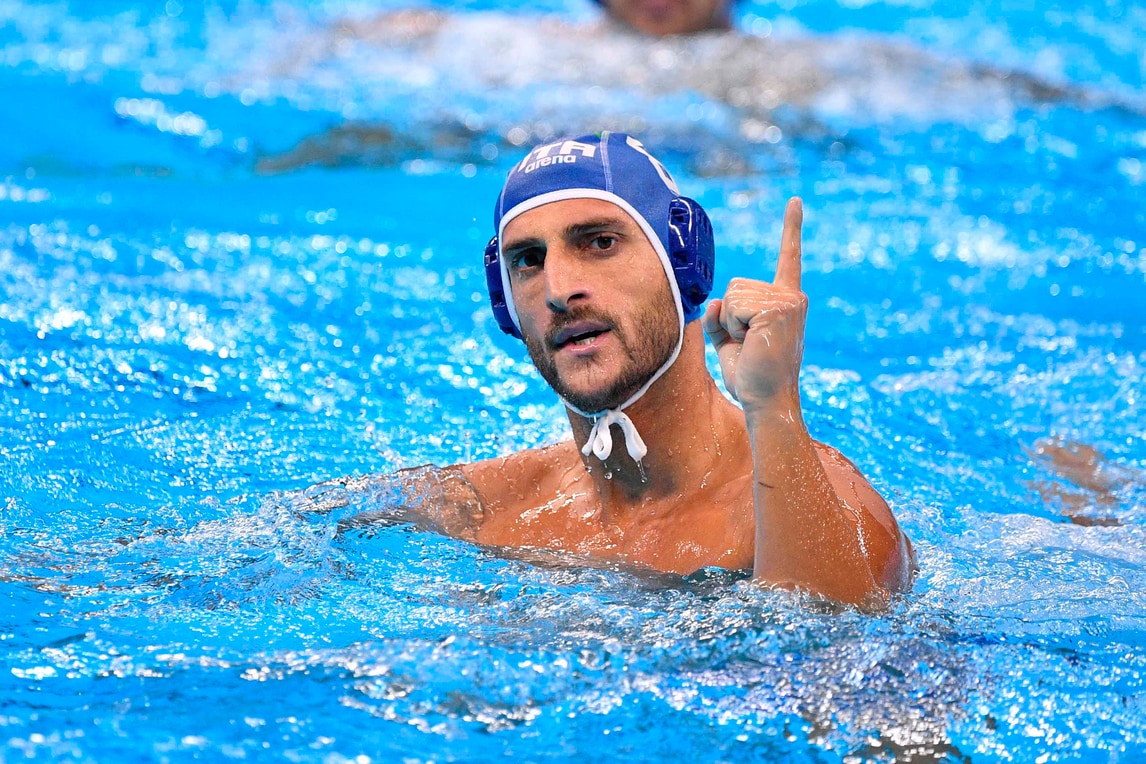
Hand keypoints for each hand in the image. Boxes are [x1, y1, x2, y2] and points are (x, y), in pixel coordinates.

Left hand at [701, 197, 806, 414]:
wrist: (765, 399)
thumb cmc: (749, 374)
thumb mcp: (728, 339)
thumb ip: (718, 316)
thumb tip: (713, 301)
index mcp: (785, 300)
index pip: (788, 258)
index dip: (790, 228)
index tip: (795, 201)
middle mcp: (791, 296)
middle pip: (735, 285)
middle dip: (729, 317)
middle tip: (748, 344)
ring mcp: (788, 301)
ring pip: (732, 295)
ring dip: (730, 323)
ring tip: (750, 345)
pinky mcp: (778, 309)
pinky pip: (733, 305)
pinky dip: (732, 326)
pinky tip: (751, 343)